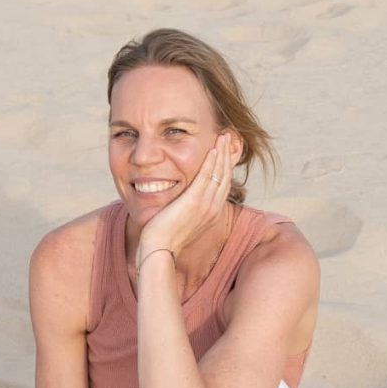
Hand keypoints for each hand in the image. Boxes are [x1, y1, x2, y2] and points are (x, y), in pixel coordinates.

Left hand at [133, 133, 237, 275]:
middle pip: (225, 176)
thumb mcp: (179, 222)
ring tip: (223, 136)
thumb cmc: (163, 240)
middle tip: (228, 137)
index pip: (223, 184)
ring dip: (222, 153)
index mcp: (211, 213)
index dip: (225, 165)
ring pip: (219, 173)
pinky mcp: (194, 202)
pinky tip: (214, 148)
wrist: (158, 251)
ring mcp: (205, 205)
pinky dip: (212, 161)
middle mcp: (213, 209)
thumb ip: (184, 210)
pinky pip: (207, 176)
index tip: (226, 150)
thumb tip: (180, 203)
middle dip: (228, 155)